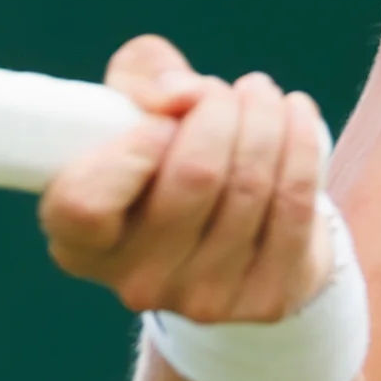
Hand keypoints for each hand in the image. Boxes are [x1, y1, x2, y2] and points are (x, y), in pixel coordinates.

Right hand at [39, 35, 334, 324]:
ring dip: (265, 116)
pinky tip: (295, 114)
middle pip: (194, 176)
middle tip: (222, 91)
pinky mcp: (267, 299)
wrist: (228, 238)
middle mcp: (136, 283)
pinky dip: (301, 141)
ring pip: (251, 182)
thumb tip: (182, 93)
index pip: (88, 203)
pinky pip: (296, 202)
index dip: (132, 149)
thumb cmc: (163, 161)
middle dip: (218, 109)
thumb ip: (138, 81)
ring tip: (258, 94)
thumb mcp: (130, 111)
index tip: (160, 121)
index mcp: (80, 244)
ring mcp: (203, 299)